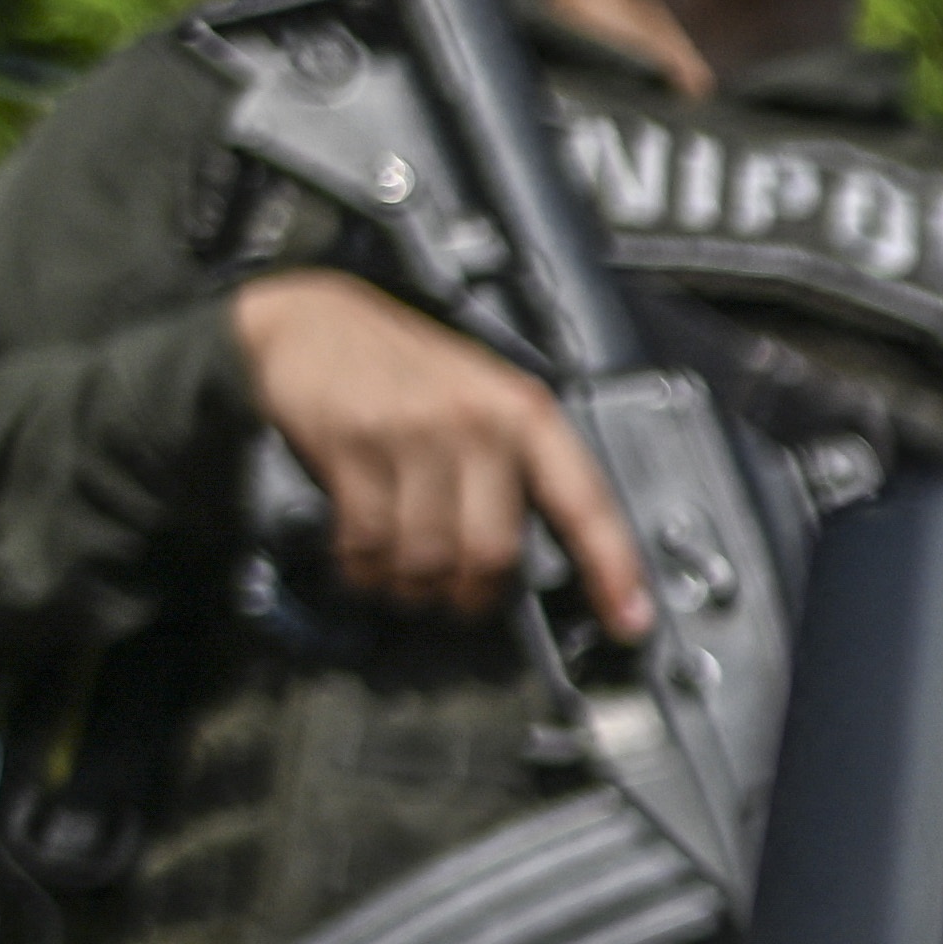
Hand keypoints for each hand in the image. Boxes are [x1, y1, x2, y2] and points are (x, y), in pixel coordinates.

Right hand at [232, 269, 654, 637]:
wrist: (313, 321)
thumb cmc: (409, 373)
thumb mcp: (484, 401)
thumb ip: (519, 469)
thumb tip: (554, 560)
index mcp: (524, 413)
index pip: (585, 502)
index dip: (612, 569)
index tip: (628, 622)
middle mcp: (476, 421)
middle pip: (494, 553)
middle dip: (475, 595)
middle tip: (461, 599)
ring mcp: (413, 432)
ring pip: (430, 558)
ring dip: (416, 589)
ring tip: (409, 581)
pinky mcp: (353, 446)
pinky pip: (370, 542)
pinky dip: (368, 571)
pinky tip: (368, 564)